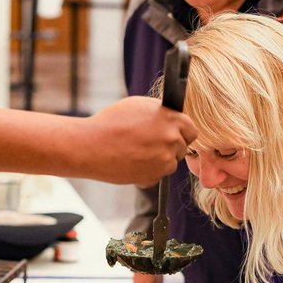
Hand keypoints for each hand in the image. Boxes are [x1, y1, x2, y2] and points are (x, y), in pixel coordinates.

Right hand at [82, 96, 196, 185]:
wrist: (91, 146)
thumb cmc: (111, 122)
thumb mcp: (139, 105)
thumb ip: (161, 112)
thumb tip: (170, 116)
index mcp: (171, 120)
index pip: (192, 130)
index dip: (181, 132)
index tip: (172, 133)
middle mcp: (172, 140)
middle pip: (182, 148)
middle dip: (169, 147)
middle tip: (149, 143)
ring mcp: (164, 161)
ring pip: (170, 164)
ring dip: (158, 160)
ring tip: (136, 151)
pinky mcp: (153, 177)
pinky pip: (156, 176)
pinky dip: (146, 172)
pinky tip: (131, 162)